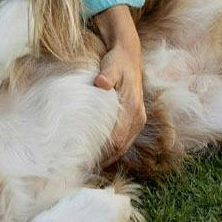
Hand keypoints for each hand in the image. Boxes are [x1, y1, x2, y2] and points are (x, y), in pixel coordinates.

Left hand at [95, 36, 144, 166]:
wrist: (129, 55)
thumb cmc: (117, 61)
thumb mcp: (111, 65)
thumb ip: (107, 74)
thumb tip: (102, 82)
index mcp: (133, 107)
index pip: (117, 139)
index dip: (103, 152)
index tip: (85, 159)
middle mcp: (138, 116)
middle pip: (121, 147)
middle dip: (104, 159)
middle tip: (82, 167)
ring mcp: (138, 119)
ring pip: (124, 146)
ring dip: (109, 156)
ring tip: (88, 163)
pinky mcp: (135, 119)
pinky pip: (125, 140)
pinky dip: (113, 149)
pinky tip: (99, 153)